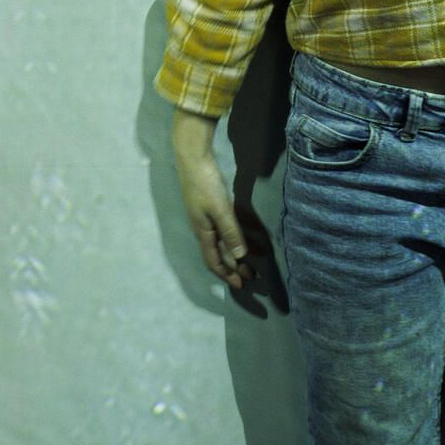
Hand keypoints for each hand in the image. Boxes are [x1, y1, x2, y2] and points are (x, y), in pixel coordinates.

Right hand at [171, 116, 269, 293]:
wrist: (193, 159)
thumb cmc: (205, 185)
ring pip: (222, 243)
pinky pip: (224, 230)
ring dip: (235, 254)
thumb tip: (240, 258)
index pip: (213, 261)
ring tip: (251, 262)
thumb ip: (231, 233)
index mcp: (203, 232)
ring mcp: (207, 218)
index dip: (226, 274)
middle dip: (234, 267)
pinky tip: (245, 238)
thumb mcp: (220, 210)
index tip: (241, 285)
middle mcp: (203, 229)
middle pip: (219, 254)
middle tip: (251, 276)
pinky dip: (235, 238)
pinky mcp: (211, 207)